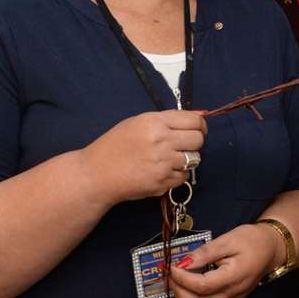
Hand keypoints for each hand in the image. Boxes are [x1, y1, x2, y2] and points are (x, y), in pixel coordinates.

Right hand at [81, 110, 206, 204]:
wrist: (96, 174)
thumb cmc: (114, 146)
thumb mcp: (137, 123)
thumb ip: (169, 119)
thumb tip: (202, 115)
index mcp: (154, 122)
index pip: (194, 121)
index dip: (199, 126)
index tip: (197, 130)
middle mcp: (161, 141)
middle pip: (198, 139)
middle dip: (194, 142)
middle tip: (182, 145)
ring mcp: (163, 163)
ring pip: (195, 159)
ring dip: (186, 159)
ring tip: (169, 159)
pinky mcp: (162, 182)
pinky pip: (184, 176)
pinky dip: (178, 174)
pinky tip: (162, 171)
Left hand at [168, 223, 280, 297]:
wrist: (271, 249)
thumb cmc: (252, 241)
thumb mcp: (228, 240)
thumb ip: (205, 252)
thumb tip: (184, 262)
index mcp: (234, 277)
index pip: (202, 285)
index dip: (182, 278)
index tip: (172, 266)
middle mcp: (232, 293)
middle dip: (178, 292)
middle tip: (170, 275)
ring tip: (176, 282)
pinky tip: (186, 289)